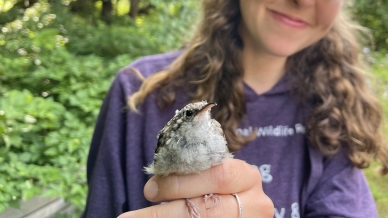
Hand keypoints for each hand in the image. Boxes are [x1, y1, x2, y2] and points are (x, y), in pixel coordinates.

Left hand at [118, 159, 273, 216]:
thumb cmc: (220, 190)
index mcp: (248, 177)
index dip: (181, 183)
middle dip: (166, 213)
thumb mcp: (215, 176)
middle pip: (208, 210)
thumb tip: (154, 181)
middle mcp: (255, 204)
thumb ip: (195, 173)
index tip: (149, 189)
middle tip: (131, 217)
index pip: (217, 176)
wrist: (238, 211)